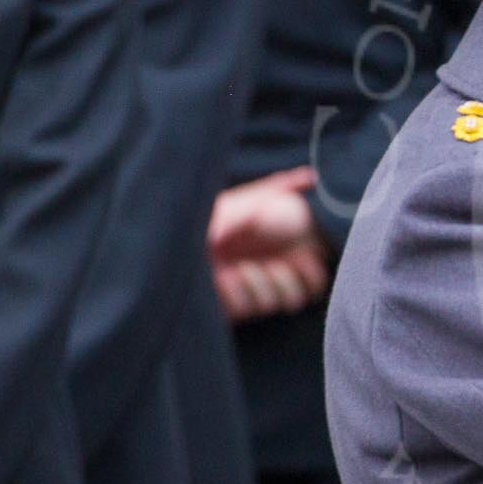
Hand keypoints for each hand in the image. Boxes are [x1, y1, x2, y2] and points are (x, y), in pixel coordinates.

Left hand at [208, 167, 329, 321]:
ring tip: (237, 267)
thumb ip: (278, 188)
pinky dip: (238, 290)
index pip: (313, 270)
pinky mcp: (234, 307)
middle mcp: (267, 271)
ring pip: (279, 301)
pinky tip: (222, 277)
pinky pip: (251, 307)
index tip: (301, 256)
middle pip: (303, 293)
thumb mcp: (244, 200)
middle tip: (272, 267)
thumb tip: (310, 176)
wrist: (170, 242)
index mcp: (276, 248)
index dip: (312, 268)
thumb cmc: (207, 217)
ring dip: (260, 282)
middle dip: (289, 281)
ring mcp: (251, 291)